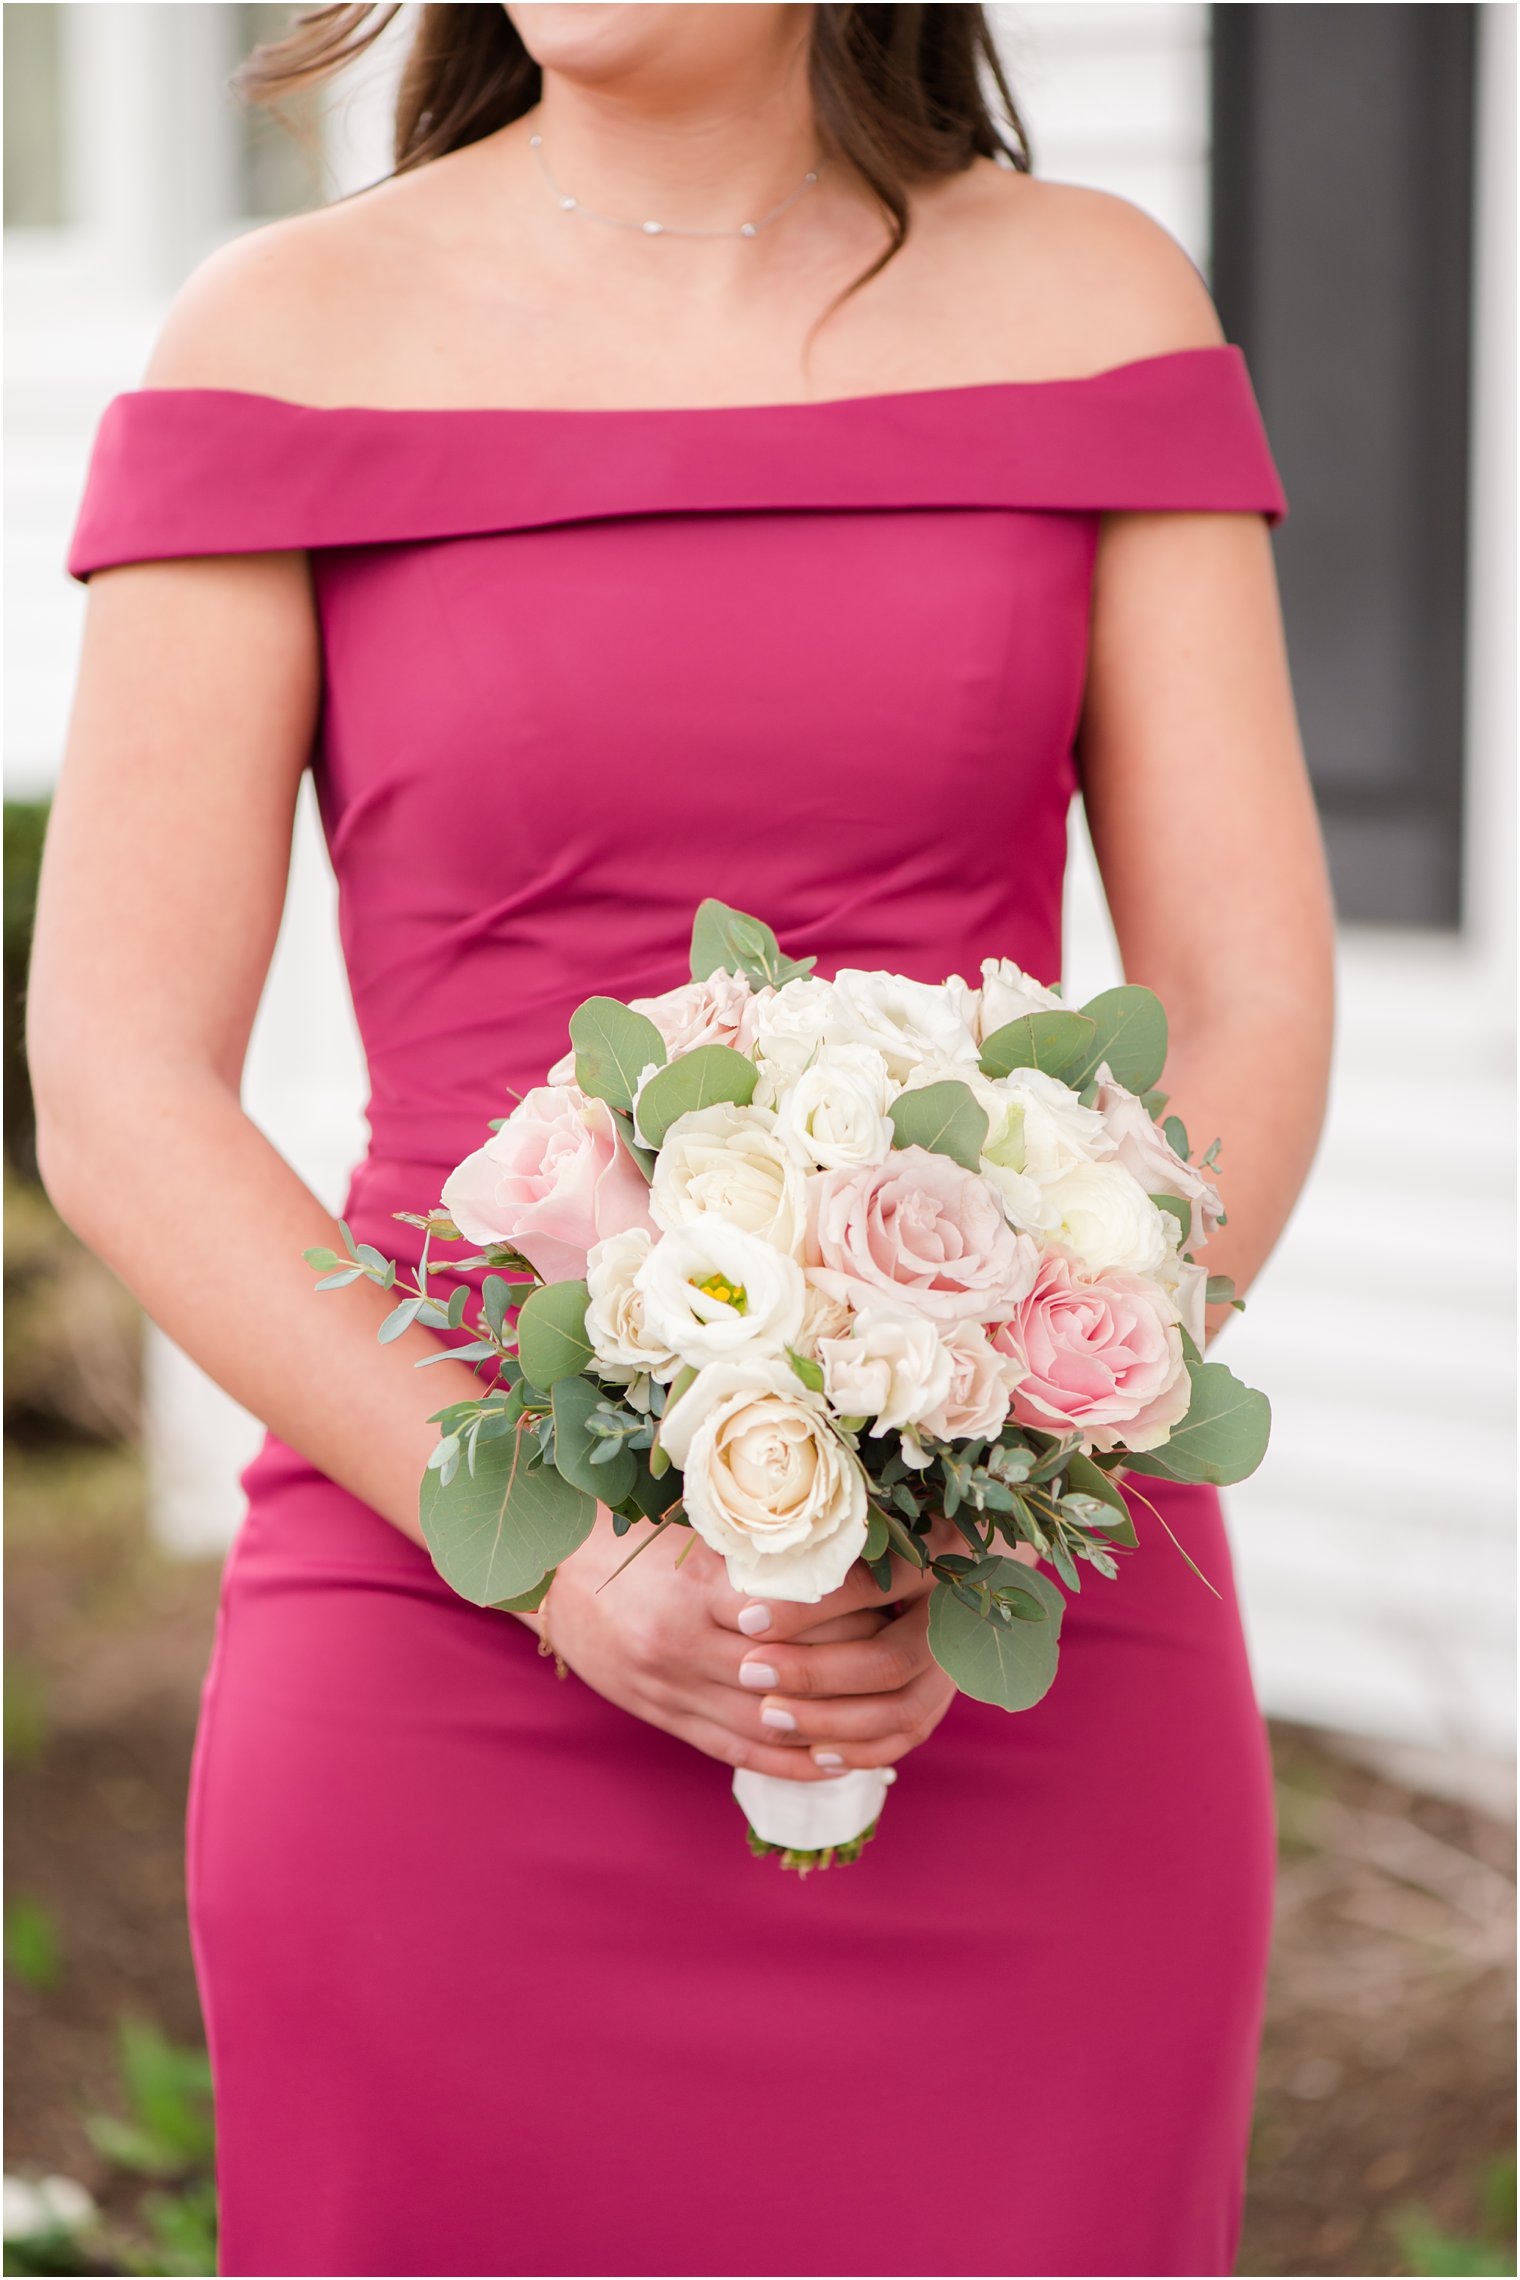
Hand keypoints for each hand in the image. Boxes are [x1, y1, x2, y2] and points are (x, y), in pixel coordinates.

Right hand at [540, 1508, 892, 1782]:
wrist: (551, 1579)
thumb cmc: (626, 1540)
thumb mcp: (684, 1527)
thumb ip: (750, 1543)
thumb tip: (835, 1536)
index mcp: (689, 1589)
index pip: (787, 1606)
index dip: (848, 1602)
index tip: (897, 1586)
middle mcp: (680, 1646)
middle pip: (785, 1672)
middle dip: (852, 1666)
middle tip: (908, 1651)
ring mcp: (671, 1691)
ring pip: (767, 1723)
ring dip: (830, 1727)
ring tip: (885, 1718)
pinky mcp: (666, 1718)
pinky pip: (735, 1751)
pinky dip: (789, 1763)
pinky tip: (834, 1762)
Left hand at [710, 1530, 1040, 1774]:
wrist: (963, 1552)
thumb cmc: (883, 1527)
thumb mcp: (862, 1520)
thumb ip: (819, 1540)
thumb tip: (742, 1560)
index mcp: (939, 1551)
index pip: (868, 1587)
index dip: (807, 1608)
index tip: (747, 1619)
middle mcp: (957, 1610)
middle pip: (888, 1660)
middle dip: (813, 1672)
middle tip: (750, 1671)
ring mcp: (959, 1659)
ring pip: (901, 1708)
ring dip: (830, 1720)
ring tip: (769, 1715)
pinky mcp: (946, 1691)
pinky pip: (910, 1734)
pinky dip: (862, 1749)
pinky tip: (814, 1752)